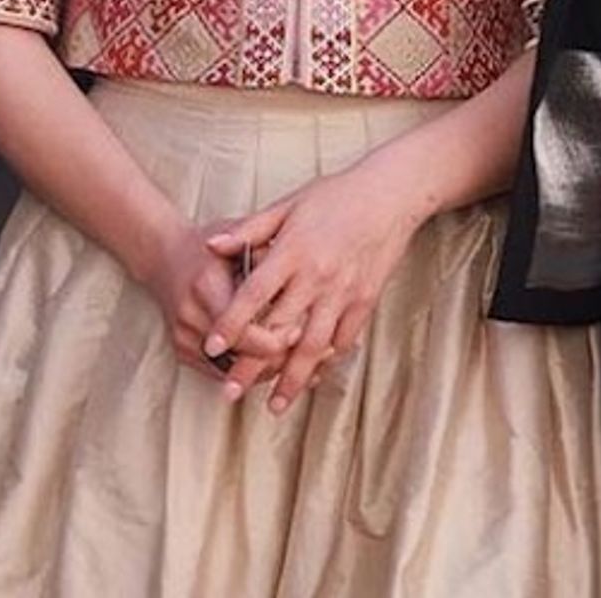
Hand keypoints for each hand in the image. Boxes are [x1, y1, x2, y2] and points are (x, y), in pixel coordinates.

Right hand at [140, 216, 290, 379]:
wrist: (163, 256)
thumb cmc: (210, 245)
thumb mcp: (239, 239)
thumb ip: (268, 256)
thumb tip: (305, 282)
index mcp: (207, 286)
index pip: (246, 330)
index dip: (277, 338)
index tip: (303, 334)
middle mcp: (191, 316)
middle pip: (242, 356)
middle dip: (279, 359)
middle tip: (315, 357)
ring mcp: (184, 337)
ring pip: (234, 371)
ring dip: (268, 370)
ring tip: (305, 366)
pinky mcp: (182, 351)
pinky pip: (222, 371)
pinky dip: (249, 372)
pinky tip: (278, 366)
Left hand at [203, 156, 427, 409]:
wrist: (390, 195)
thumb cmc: (336, 195)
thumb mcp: (289, 204)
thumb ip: (250, 229)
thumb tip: (211, 244)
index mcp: (293, 250)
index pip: (254, 295)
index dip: (230, 323)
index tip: (210, 347)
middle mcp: (317, 276)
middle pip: (279, 331)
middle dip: (252, 365)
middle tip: (229, 393)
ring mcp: (343, 292)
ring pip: (314, 347)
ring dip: (292, 379)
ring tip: (274, 405)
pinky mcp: (365, 300)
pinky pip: (344, 340)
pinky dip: (327, 362)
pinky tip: (313, 378)